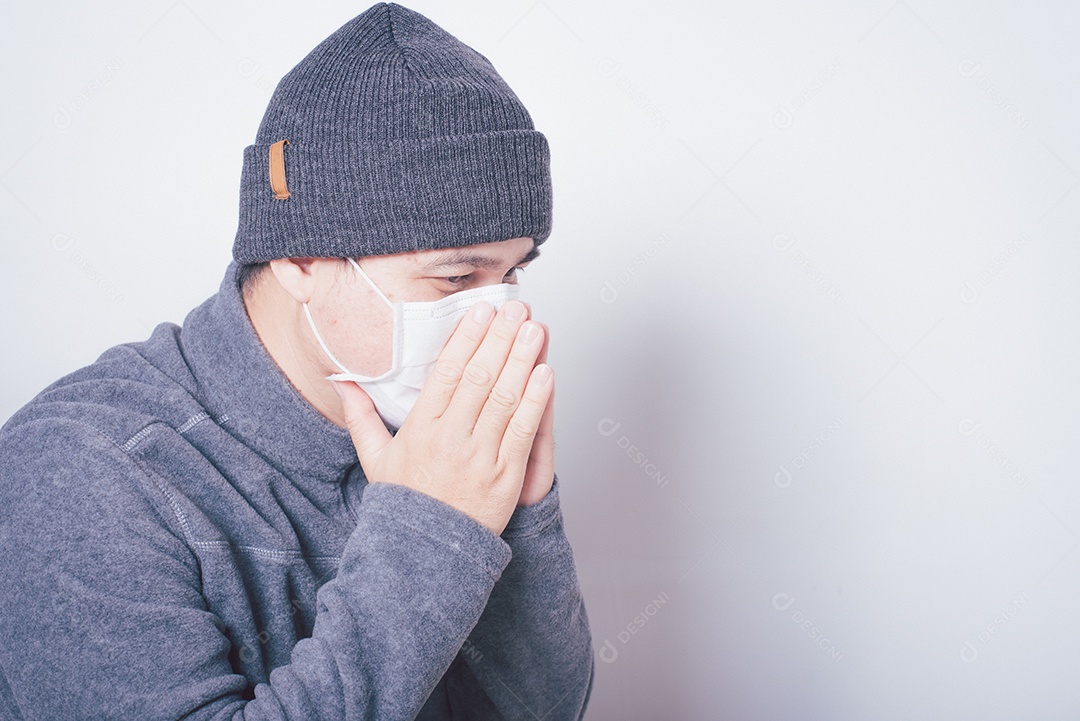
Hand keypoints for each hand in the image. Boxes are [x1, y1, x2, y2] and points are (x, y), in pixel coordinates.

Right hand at [334, 299, 553, 535]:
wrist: (429, 553)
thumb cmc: (406, 502)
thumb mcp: (375, 458)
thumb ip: (360, 415)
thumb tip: (340, 379)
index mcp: (421, 429)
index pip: (448, 373)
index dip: (467, 338)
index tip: (480, 312)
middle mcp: (451, 438)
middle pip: (480, 378)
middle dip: (499, 338)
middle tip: (515, 308)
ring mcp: (481, 456)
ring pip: (505, 398)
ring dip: (522, 360)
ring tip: (533, 330)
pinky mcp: (506, 475)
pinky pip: (524, 430)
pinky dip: (536, 400)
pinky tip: (545, 373)